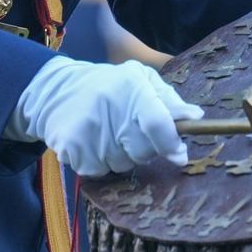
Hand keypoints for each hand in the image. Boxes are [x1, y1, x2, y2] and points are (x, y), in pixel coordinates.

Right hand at [13, 56, 203, 177]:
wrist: (55, 90)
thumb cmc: (108, 86)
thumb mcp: (139, 80)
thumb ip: (168, 100)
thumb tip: (196, 118)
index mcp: (131, 85)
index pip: (159, 123)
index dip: (172, 143)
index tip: (179, 154)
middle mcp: (110, 106)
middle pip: (144, 151)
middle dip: (144, 148)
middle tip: (130, 131)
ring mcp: (88, 128)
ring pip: (123, 164)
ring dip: (121, 155)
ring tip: (107, 133)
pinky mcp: (71, 147)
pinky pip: (99, 171)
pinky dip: (99, 162)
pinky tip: (91, 141)